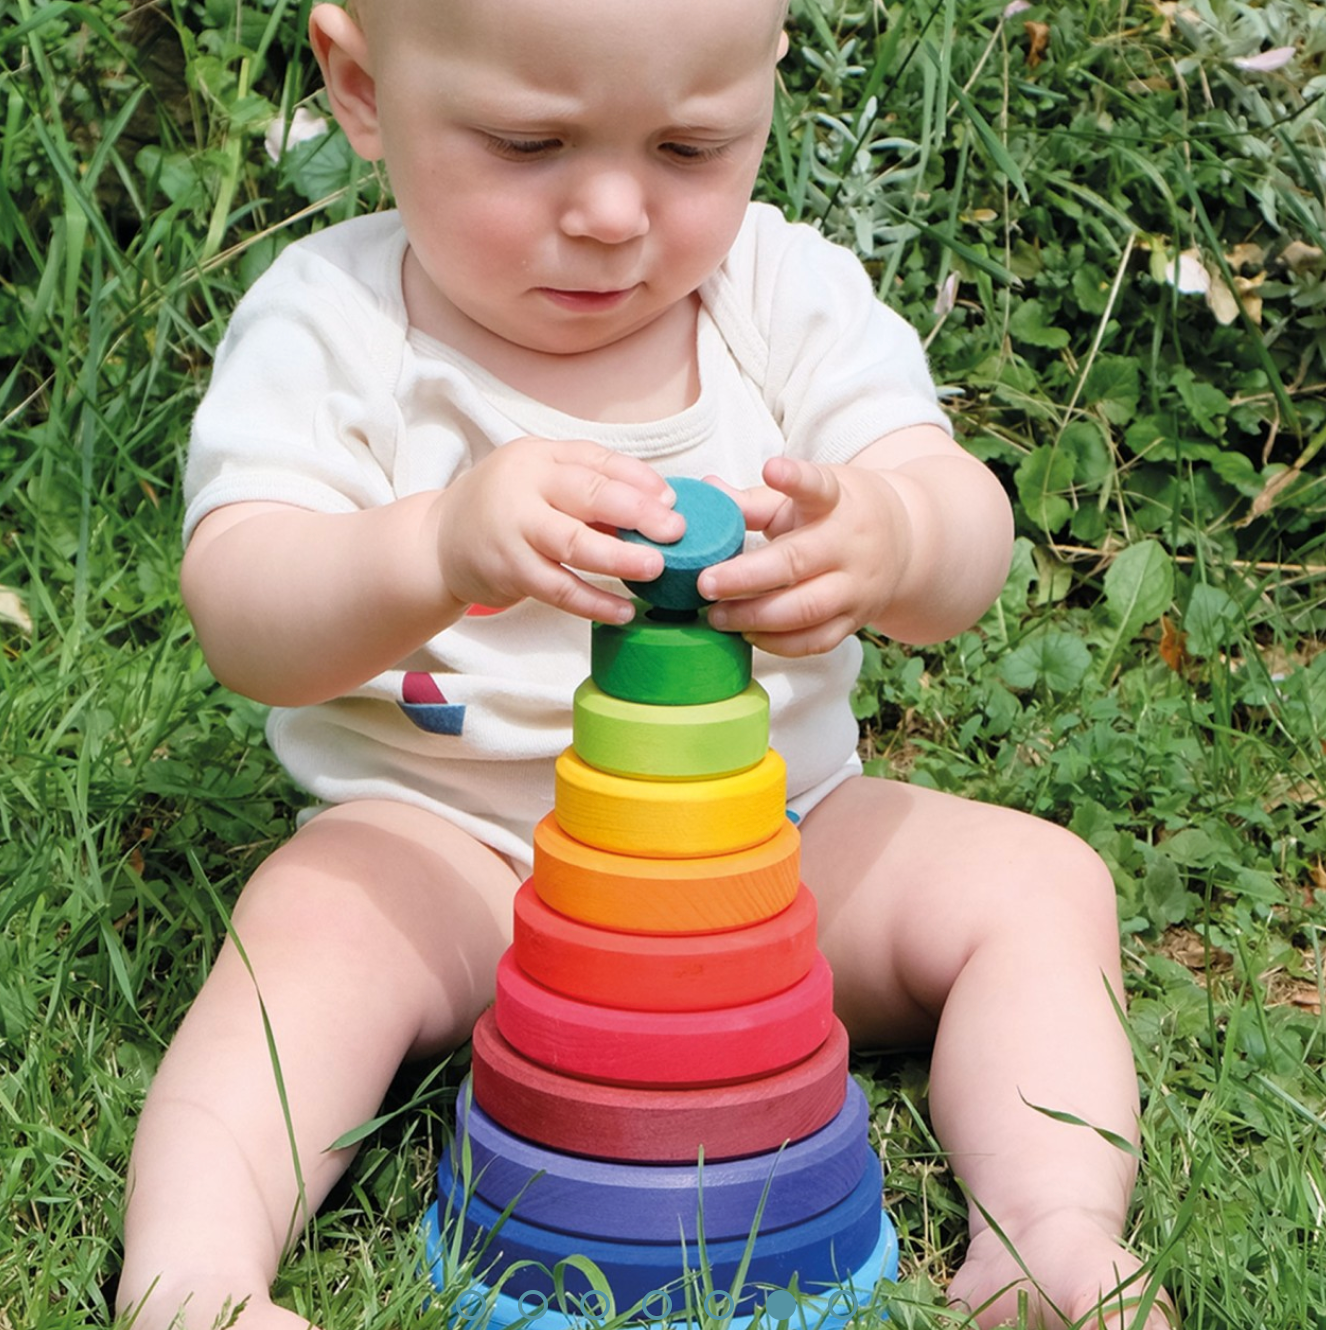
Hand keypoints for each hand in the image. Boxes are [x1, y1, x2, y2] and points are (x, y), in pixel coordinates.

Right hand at [430, 437, 683, 621]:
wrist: (436, 541)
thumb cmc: (506, 509)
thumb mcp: (540, 481)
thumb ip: (589, 488)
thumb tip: (659, 506)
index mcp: (541, 457)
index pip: (597, 461)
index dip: (639, 480)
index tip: (672, 500)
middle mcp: (525, 486)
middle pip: (588, 494)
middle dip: (638, 512)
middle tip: (675, 531)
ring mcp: (514, 529)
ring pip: (573, 543)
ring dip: (619, 557)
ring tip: (655, 568)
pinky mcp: (508, 571)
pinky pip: (558, 589)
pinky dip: (593, 602)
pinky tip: (623, 611)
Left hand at [696, 456, 910, 656]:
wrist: (905, 542)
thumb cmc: (839, 513)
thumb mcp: (807, 495)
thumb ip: (756, 499)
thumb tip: (708, 490)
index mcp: (837, 501)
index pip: (819, 487)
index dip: (795, 479)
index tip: (772, 468)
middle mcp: (851, 545)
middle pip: (797, 562)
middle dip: (746, 577)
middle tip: (705, 584)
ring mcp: (857, 587)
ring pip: (805, 610)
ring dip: (755, 617)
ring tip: (717, 616)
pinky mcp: (856, 621)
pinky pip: (815, 641)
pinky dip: (778, 644)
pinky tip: (747, 634)